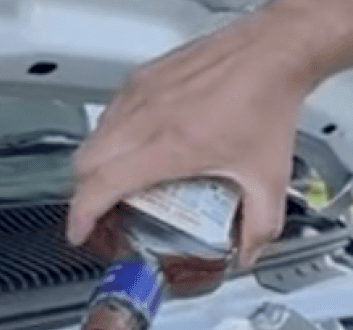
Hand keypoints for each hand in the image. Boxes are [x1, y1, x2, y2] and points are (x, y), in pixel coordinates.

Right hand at [67, 5, 320, 268]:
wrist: (272, 53)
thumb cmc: (266, 102)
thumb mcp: (268, 179)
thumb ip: (260, 227)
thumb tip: (248, 253)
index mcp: (168, 148)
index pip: (101, 186)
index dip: (82, 216)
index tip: (80, 232)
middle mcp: (146, 119)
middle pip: (84, 163)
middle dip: (84, 194)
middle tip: (101, 212)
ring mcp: (141, 94)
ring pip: (94, 136)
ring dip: (96, 165)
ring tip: (118, 182)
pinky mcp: (144, 76)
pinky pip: (110, 112)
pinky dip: (111, 136)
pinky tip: (136, 146)